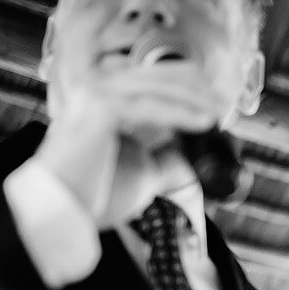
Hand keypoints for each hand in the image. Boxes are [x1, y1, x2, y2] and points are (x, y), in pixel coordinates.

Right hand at [36, 60, 231, 226]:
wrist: (64, 212)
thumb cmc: (97, 195)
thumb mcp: (144, 171)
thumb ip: (166, 156)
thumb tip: (194, 152)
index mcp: (105, 100)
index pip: (153, 82)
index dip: (188, 89)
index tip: (217, 106)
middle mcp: (98, 90)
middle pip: (158, 77)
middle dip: (196, 89)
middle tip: (224, 104)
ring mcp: (97, 94)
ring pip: (158, 89)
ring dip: (194, 100)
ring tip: (220, 114)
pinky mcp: (101, 107)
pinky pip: (151, 106)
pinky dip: (181, 113)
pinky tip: (205, 122)